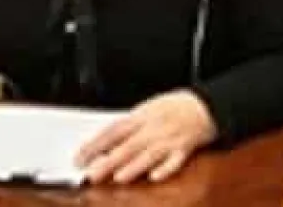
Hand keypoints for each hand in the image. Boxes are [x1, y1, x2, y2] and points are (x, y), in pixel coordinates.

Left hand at [76, 90, 215, 184]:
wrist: (202, 105)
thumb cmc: (171, 108)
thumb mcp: (146, 110)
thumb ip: (127, 128)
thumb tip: (104, 146)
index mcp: (141, 116)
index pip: (113, 131)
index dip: (95, 145)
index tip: (80, 158)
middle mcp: (153, 127)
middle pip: (128, 145)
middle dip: (109, 161)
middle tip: (92, 174)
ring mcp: (169, 138)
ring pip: (149, 154)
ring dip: (134, 166)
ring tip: (118, 177)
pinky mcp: (185, 149)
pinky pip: (175, 160)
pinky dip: (165, 168)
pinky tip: (154, 177)